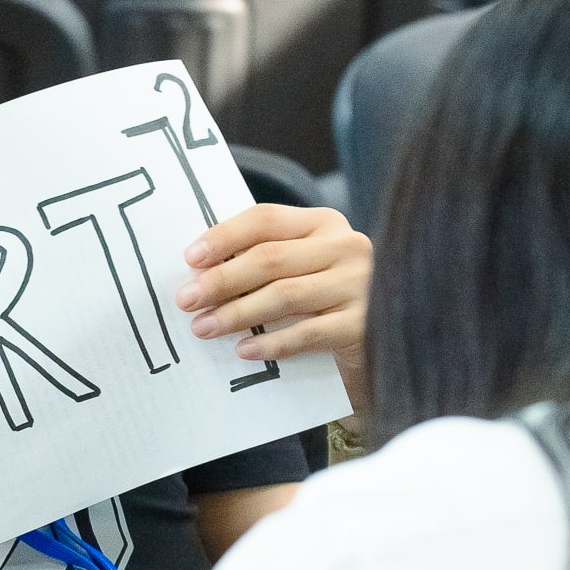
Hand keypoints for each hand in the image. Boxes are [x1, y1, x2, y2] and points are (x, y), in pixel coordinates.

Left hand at [178, 203, 370, 394]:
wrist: (384, 343)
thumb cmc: (325, 302)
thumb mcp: (302, 269)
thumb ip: (266, 259)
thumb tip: (199, 271)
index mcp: (325, 223)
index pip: (266, 219)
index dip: (225, 236)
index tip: (190, 258)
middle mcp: (347, 247)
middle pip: (270, 258)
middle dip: (221, 280)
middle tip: (186, 300)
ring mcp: (361, 285)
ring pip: (285, 295)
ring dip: (237, 313)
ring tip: (204, 327)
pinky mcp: (364, 325)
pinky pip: (308, 333)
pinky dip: (272, 342)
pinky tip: (244, 350)